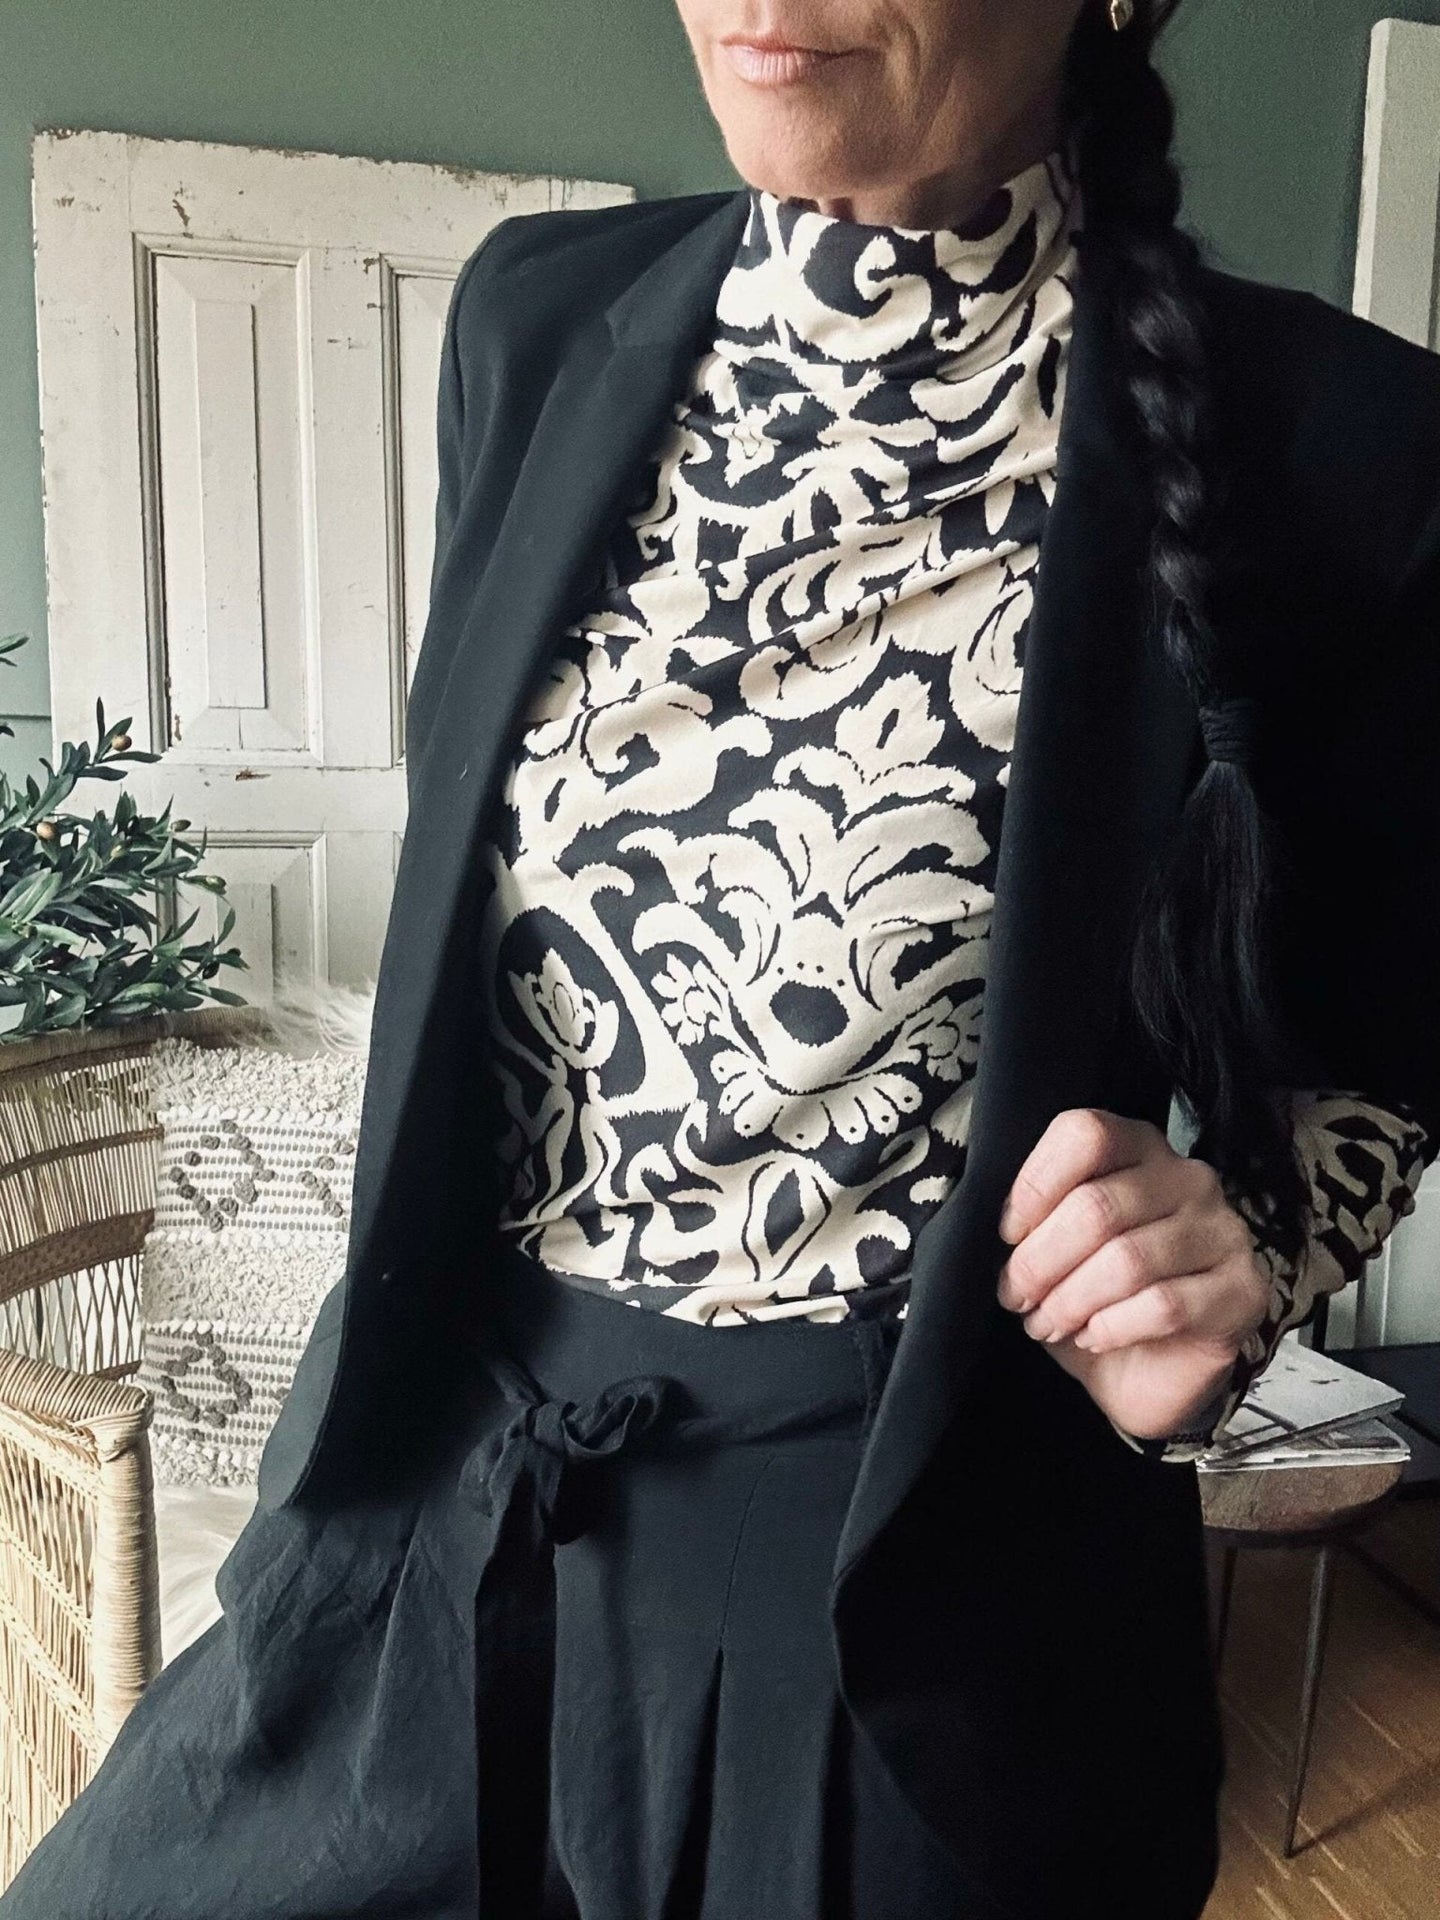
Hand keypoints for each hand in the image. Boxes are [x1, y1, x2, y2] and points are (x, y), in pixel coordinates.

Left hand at [994, 1108, 1271, 1440]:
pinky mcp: (1244, 1290)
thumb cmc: (1093, 1298)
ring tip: (1046, 1323)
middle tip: (1017, 1297)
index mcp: (1139, 1148)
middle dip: (1040, 1262)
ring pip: (1127, 1261)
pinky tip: (1094, 1337)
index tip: (1008, 1234)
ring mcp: (1224, 1232)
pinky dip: (1113, 1327)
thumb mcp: (1051, 1250)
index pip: (1085, 1134)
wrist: (1148, 1374)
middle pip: (1097, 1206)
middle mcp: (1189, 1178)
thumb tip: (1002, 1227)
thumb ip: (1033, 1222)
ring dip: (1070, 1301)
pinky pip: (1164, 1306)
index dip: (1035, 1186)